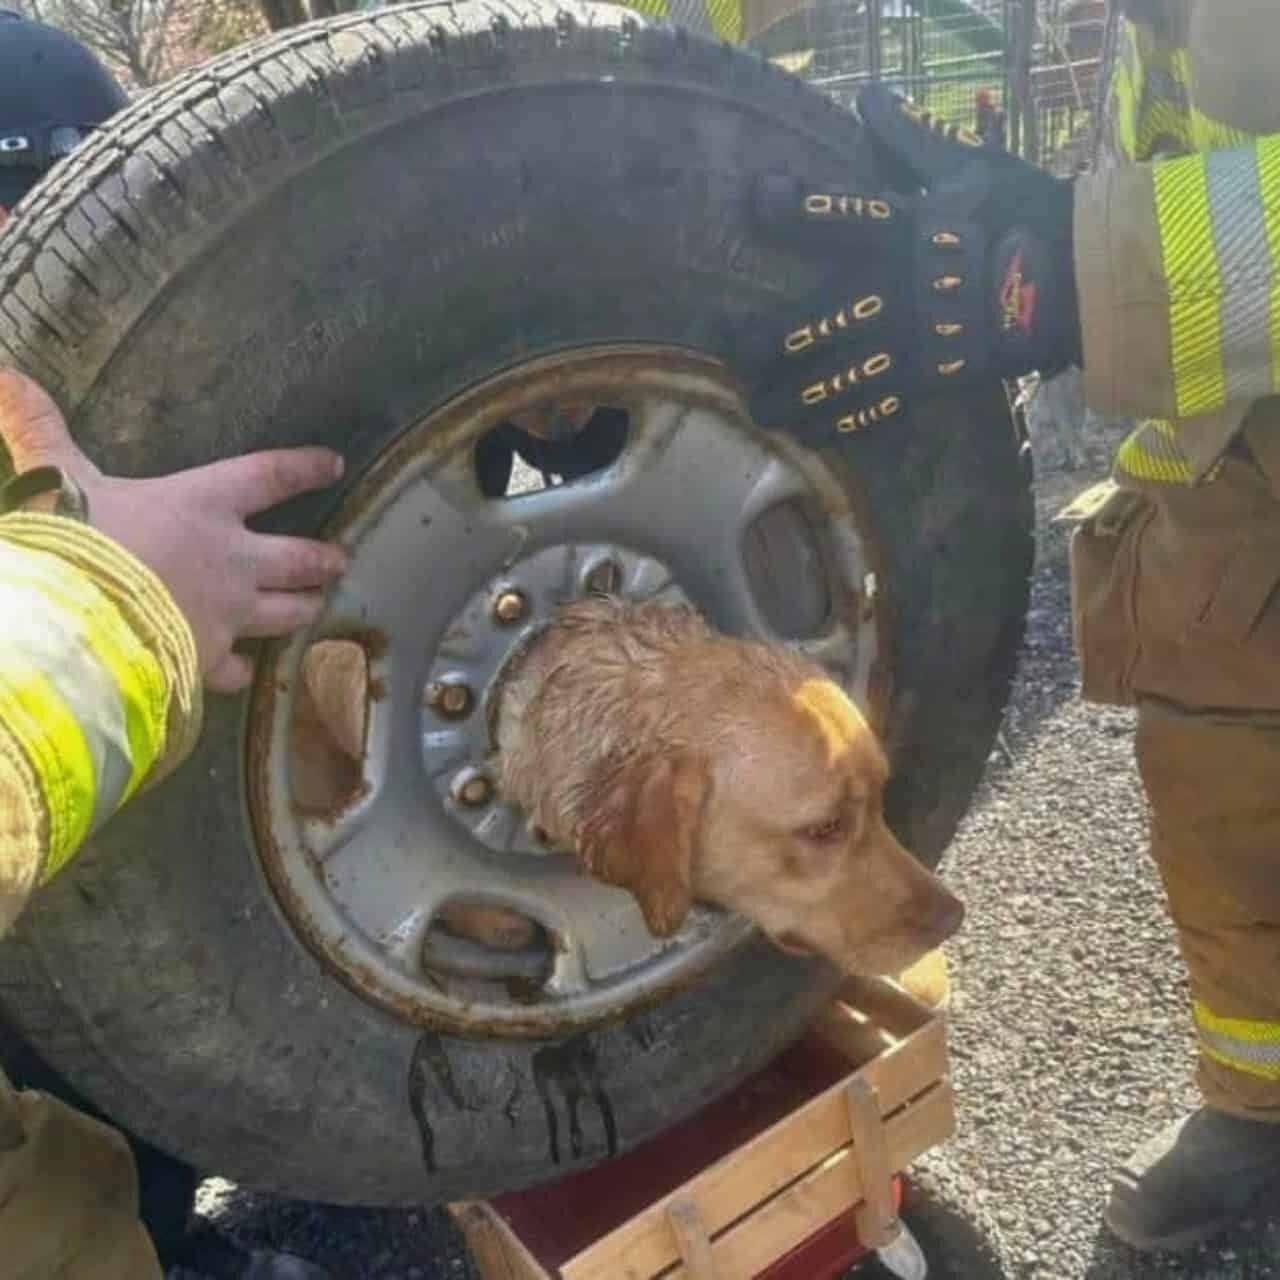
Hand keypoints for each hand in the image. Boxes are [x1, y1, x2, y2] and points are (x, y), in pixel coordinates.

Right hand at [0, 369, 347, 692]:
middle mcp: (231, 560)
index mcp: (201, 504)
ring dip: (304, 609)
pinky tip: (247, 673)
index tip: (334, 464)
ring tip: (318, 606)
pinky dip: (245, 671)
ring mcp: (228, 615)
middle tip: (341, 559)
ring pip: (286, 614)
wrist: (71, 626)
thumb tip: (6, 371)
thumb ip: (40, 429)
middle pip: (298, 558)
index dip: (304, 468)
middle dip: (324, 559)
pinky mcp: (209, 661)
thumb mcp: (55, 478)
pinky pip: (239, 670)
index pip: (269, 476)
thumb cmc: (71, 543)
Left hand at [730, 85, 1080, 443]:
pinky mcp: (934, 376)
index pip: (843, 214)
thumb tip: (867, 96)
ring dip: (794, 393)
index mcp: (908, 230)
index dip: (797, 207)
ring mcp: (916, 339)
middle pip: (821, 316)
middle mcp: (900, 288)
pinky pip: (880, 406)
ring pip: (841, 373)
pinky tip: (807, 433)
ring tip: (757, 408)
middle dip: (769, 337)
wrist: (1081, 279)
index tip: (759, 201)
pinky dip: (842, 422)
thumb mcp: (969, 168)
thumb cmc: (1022, 214)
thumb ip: (911, 139)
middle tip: (729, 349)